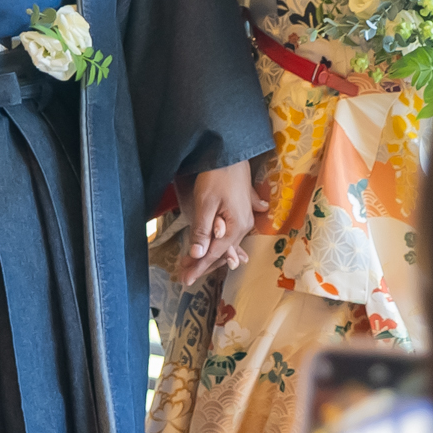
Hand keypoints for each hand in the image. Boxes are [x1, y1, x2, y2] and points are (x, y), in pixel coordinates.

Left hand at [177, 162, 256, 286]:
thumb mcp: (205, 204)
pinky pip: (232, 232)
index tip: (185, 279)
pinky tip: (232, 250)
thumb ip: (202, 231)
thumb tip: (197, 256)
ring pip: (226, 242)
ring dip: (211, 252)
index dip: (198, 267)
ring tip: (195, 263)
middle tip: (185, 274)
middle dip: (203, 263)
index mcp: (236, 227)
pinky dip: (222, 241)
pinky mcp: (243, 209)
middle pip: (221, 251)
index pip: (213, 253)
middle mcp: (245, 226)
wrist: (231, 152)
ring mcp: (246, 218)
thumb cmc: (217, 176)